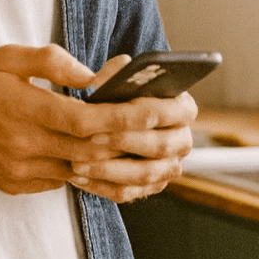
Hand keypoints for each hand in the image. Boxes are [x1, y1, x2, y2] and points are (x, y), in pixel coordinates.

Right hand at [0, 45, 195, 201]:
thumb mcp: (6, 57)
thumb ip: (49, 61)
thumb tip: (90, 73)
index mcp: (28, 110)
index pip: (89, 119)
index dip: (130, 116)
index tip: (163, 109)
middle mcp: (29, 145)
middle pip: (97, 151)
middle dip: (144, 143)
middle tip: (180, 135)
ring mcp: (26, 171)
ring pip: (88, 174)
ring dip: (131, 169)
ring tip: (166, 162)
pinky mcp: (22, 185)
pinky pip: (68, 183)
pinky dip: (100, 179)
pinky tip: (125, 173)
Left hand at [69, 55, 196, 202]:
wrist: (107, 118)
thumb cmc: (111, 94)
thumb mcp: (112, 77)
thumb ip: (118, 72)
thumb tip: (122, 65)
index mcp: (181, 108)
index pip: (178, 111)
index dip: (149, 111)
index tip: (120, 109)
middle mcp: (181, 139)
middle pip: (160, 145)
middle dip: (124, 141)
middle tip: (91, 137)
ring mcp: (168, 167)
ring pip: (145, 174)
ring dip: (109, 169)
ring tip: (77, 163)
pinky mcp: (149, 187)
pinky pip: (129, 192)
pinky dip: (102, 186)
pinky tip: (78, 178)